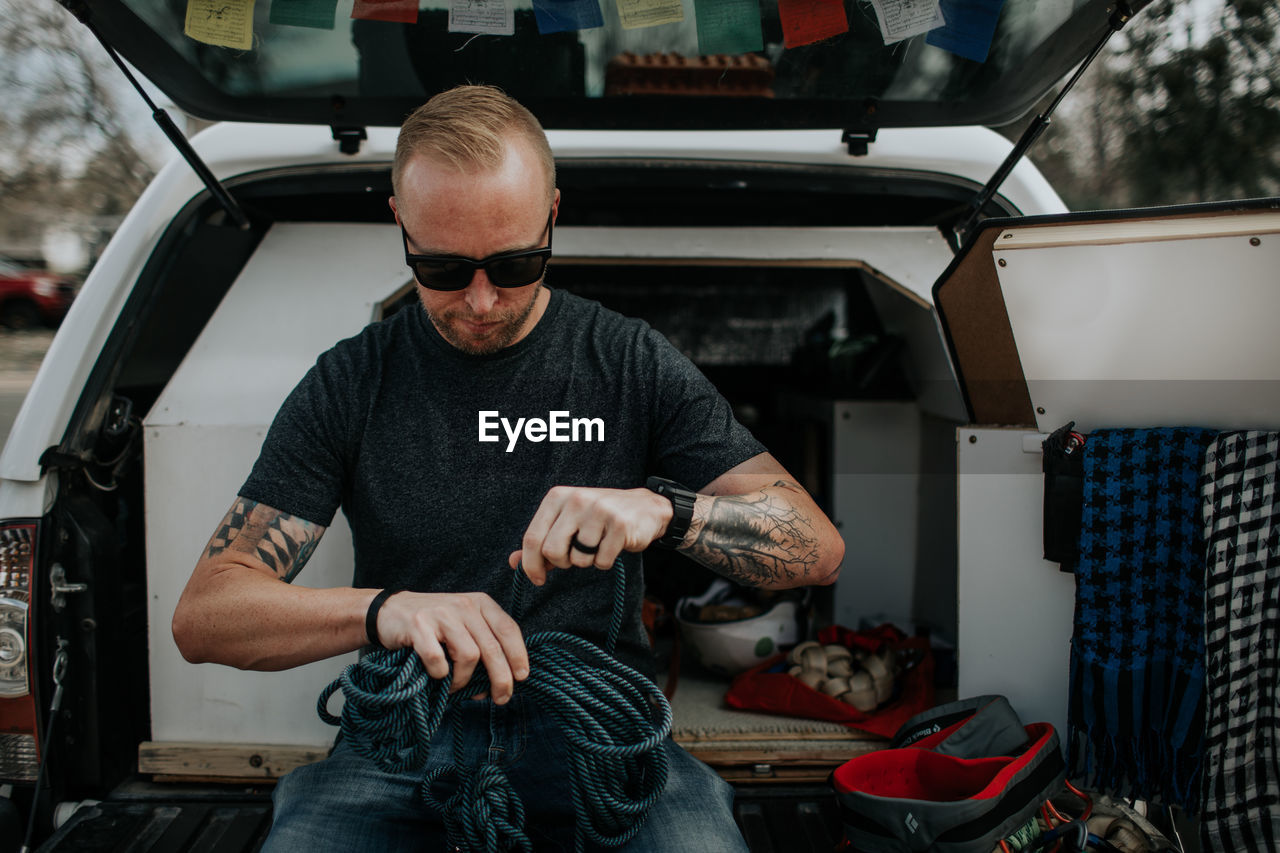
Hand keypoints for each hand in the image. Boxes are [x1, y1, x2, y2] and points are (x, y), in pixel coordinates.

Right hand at [373, 591, 528, 703]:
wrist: (389, 611)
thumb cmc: (433, 625)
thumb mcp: (464, 625)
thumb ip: (483, 646)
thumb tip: (497, 685)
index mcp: (480, 603)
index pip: (508, 629)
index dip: (518, 655)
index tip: (522, 677)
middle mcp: (464, 605)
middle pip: (492, 647)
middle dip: (500, 678)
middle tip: (501, 698)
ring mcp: (441, 614)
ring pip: (469, 655)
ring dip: (464, 680)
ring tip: (455, 686)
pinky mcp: (418, 625)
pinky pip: (438, 660)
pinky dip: (440, 675)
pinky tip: (436, 676)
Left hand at [507, 486, 672, 585]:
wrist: (645, 508)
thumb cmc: (599, 518)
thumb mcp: (567, 523)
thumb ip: (541, 541)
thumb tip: (514, 563)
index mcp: (557, 497)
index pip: (532, 538)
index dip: (531, 565)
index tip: (538, 578)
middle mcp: (576, 500)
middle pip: (552, 551)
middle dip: (562, 563)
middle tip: (574, 558)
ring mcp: (599, 511)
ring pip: (578, 559)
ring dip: (586, 561)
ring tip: (597, 545)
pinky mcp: (620, 525)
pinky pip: (601, 561)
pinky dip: (604, 562)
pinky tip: (612, 547)